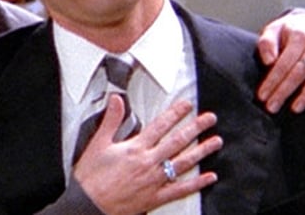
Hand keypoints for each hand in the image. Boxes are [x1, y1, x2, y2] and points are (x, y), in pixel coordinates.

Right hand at [73, 97, 222, 214]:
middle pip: (177, 141)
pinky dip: (196, 183)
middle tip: (209, 119)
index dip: (175, 113)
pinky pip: (180, 189)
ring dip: (201, 151)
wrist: (89, 204)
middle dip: (195, 128)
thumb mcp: (97, 143)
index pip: (160, 125)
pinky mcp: (155, 197)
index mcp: (135, 148)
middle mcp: (148, 162)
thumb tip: (116, 100)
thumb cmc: (91, 177)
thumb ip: (111, 120)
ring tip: (215, 142)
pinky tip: (208, 177)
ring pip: (183, 163)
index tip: (187, 105)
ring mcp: (154, 180)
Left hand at [257, 10, 304, 112]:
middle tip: (272, 106)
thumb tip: (268, 61)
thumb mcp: (272, 30)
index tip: (262, 95)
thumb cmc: (287, 31)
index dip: (273, 81)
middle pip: (300, 73)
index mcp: (299, 36)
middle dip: (284, 92)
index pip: (284, 63)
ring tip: (294, 108)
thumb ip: (267, 43)